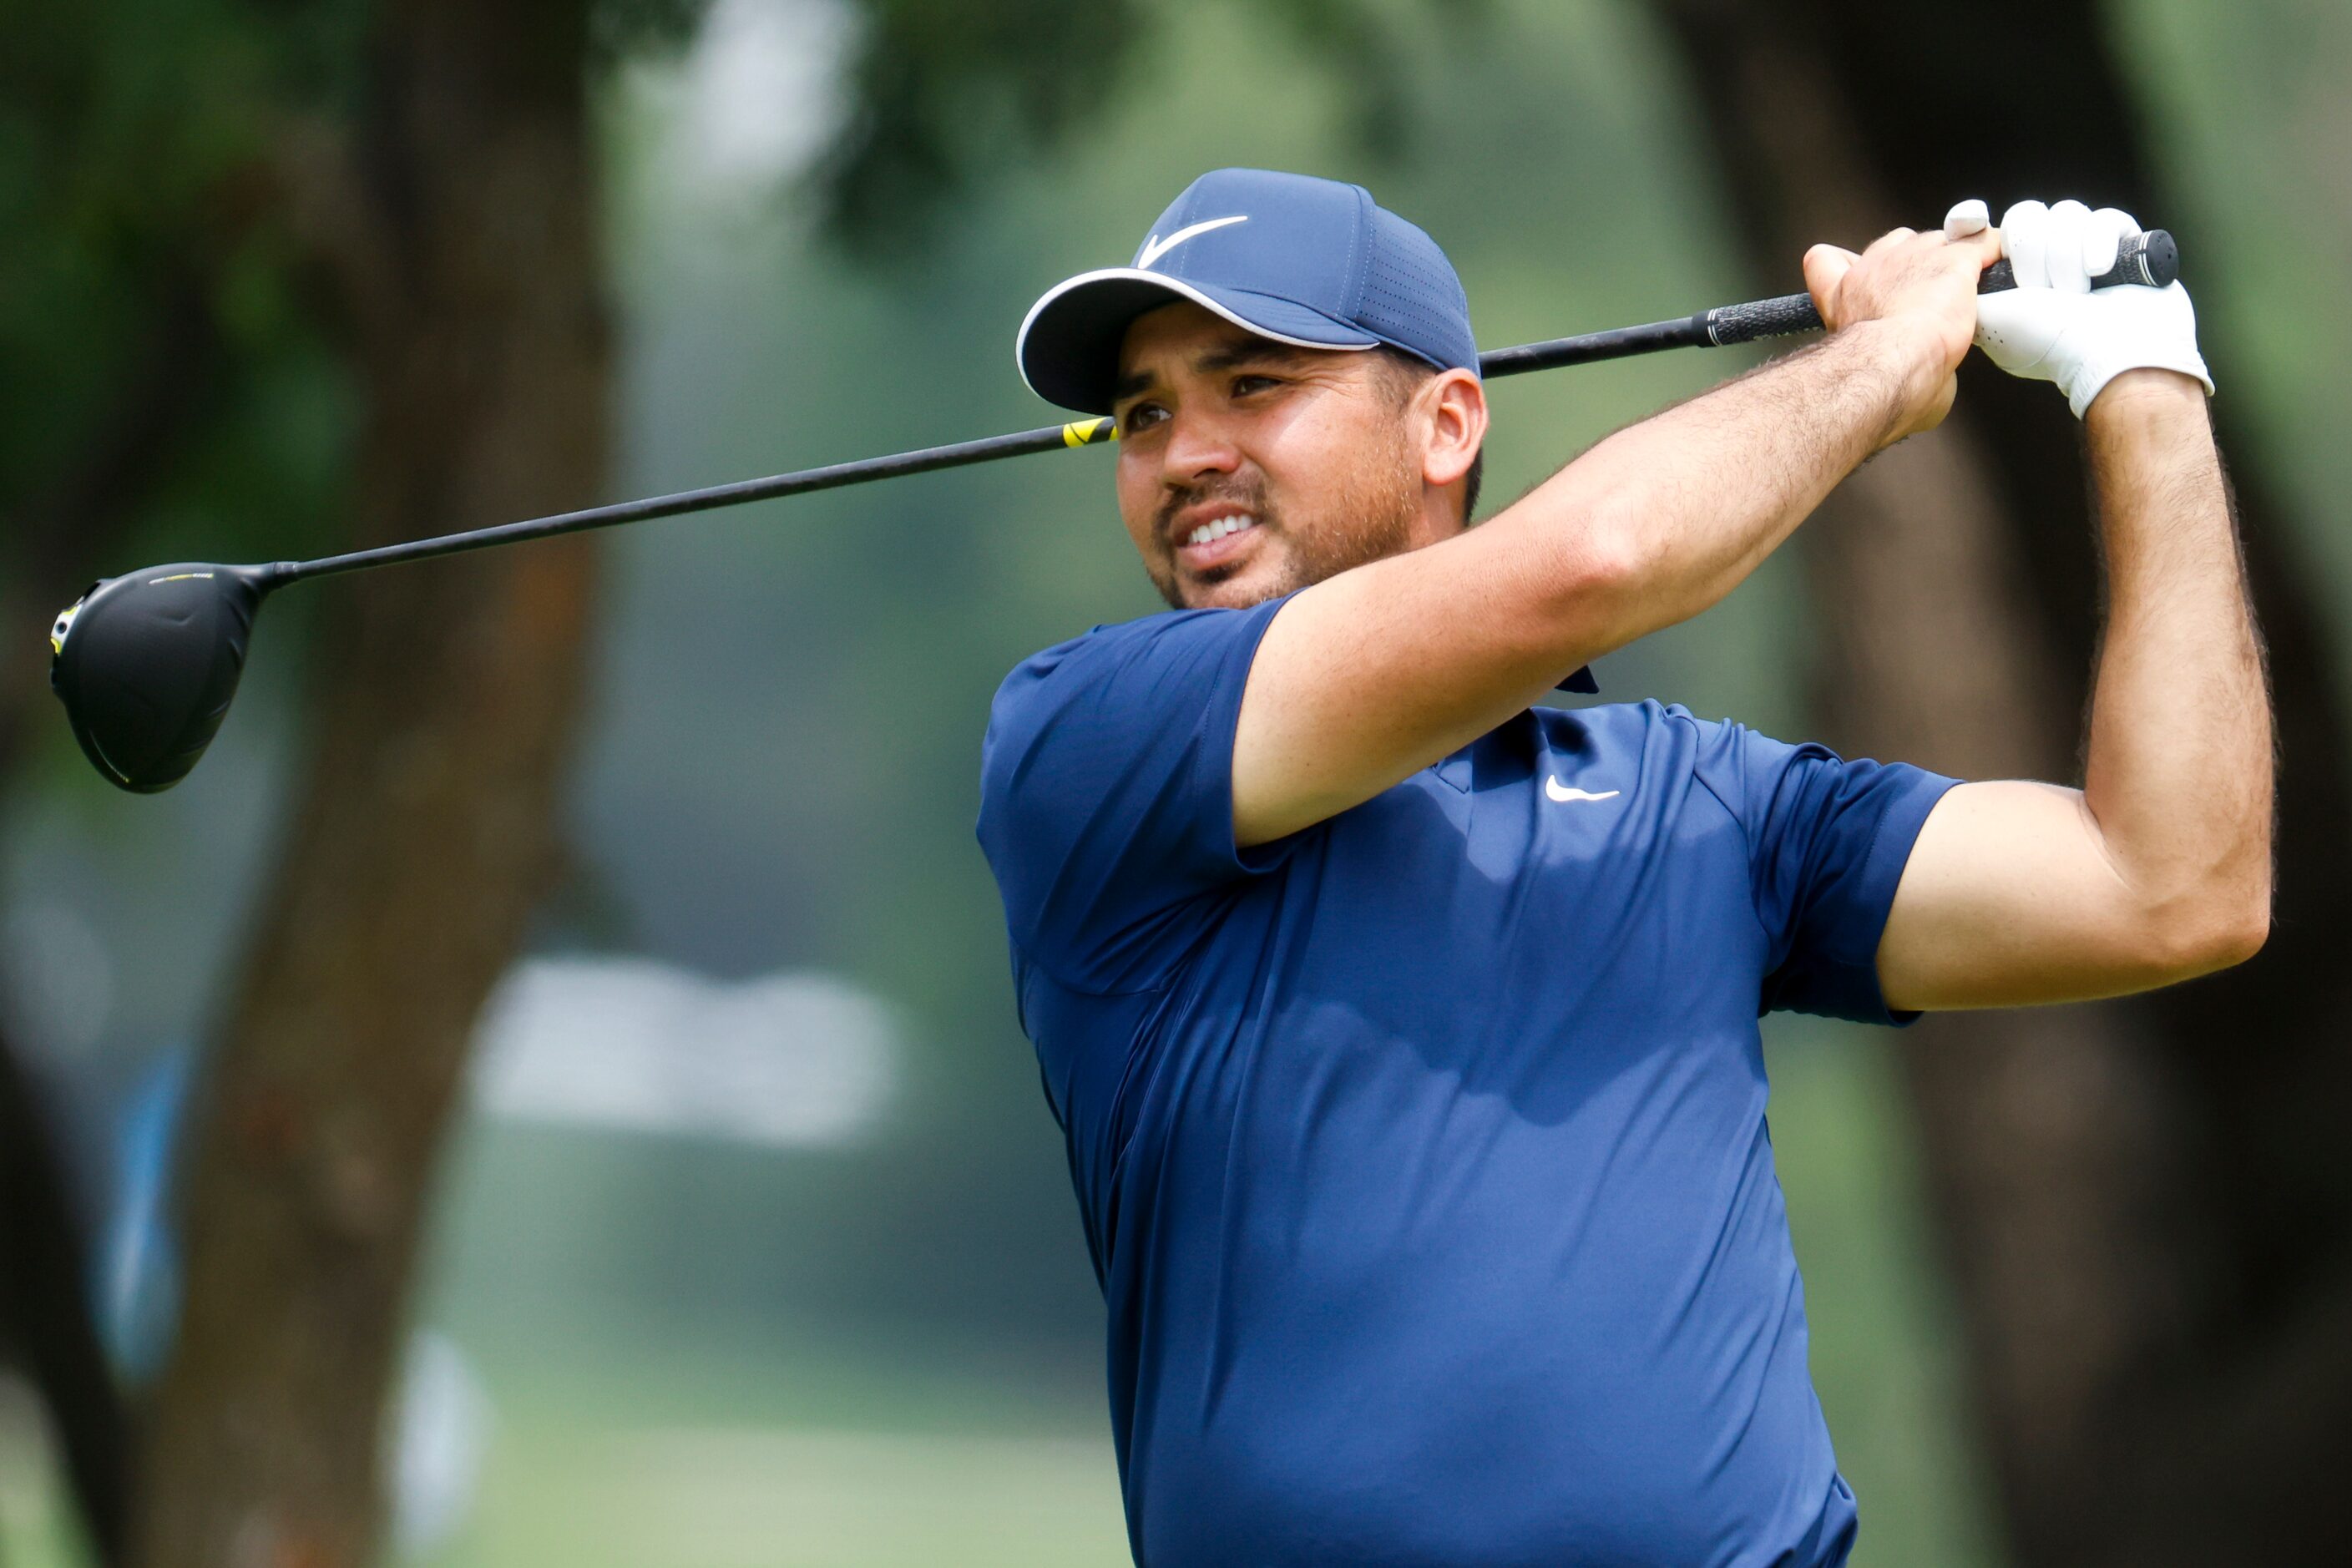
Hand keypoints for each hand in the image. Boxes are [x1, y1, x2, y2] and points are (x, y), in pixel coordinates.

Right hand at [1804, 222, 2001, 443]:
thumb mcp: (1869, 369)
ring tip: (1967, 289)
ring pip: (1940, 240)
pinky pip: (1982, 241)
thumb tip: (1930, 376)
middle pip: (1897, 243)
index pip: (1825, 259)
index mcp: (1843, 298)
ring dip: (1953, 260)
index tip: (1866, 277)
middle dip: (1915, 264)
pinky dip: (1992, 250)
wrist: (1891, 366)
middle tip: (1930, 298)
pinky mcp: (1954, 260)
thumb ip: (1894, 358)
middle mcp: (1872, 268)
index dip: (1846, 263)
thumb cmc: (1878, 383)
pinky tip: (1996, 266)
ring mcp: (1915, 258)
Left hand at [1952, 197, 2214, 417]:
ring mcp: (2084, 251)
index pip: (1990, 229)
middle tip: (2041, 290)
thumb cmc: (2047, 342)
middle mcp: (2044, 260)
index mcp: (2010, 276)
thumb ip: (1968, 287)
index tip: (1971, 218)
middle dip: (2032, 252)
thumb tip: (1955, 265)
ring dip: (2066, 257)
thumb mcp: (1990, 318)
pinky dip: (2100, 244)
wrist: (2110, 352)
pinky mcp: (2120, 245)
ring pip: (2065, 215)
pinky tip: (2099, 271)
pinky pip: (2105, 219)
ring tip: (2075, 292)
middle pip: (2026, 216)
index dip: (1981, 223)